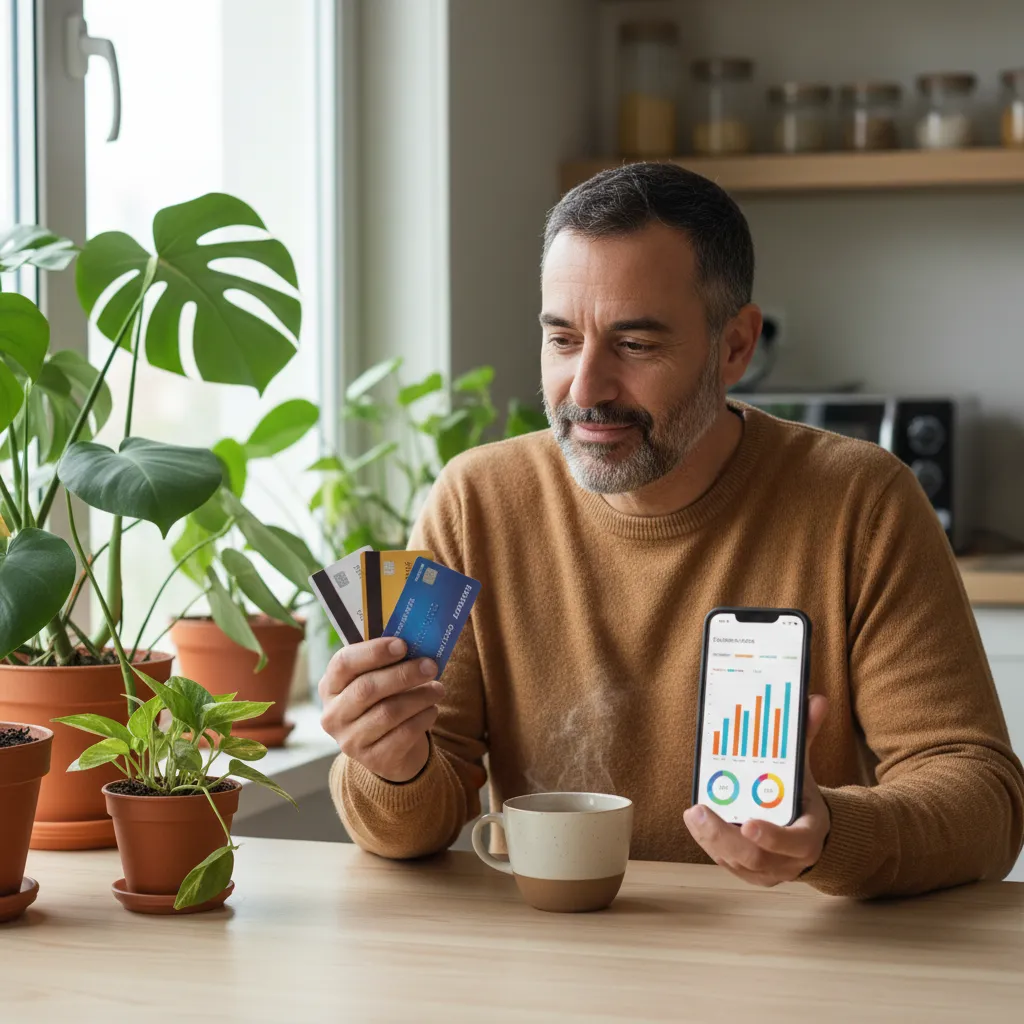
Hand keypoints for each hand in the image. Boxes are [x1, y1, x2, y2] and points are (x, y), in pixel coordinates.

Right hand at [318, 637, 442, 783]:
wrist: (388, 750)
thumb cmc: (383, 702)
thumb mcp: (377, 680)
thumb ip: (387, 662)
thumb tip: (416, 643)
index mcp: (330, 687)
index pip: (343, 663)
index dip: (373, 651)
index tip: (403, 644)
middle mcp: (333, 715)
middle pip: (367, 689)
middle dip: (403, 674)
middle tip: (430, 666)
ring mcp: (350, 740)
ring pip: (388, 712)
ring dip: (419, 697)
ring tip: (438, 689)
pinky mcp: (373, 759)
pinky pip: (403, 734)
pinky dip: (423, 718)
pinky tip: (432, 710)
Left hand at [683, 695, 830, 886]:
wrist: (809, 835)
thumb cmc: (800, 797)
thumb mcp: (803, 768)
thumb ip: (805, 736)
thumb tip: (815, 699)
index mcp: (810, 835)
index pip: (796, 843)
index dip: (773, 837)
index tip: (747, 824)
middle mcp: (791, 861)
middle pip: (756, 858)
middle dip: (723, 836)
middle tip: (698, 811)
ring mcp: (769, 872)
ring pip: (736, 863)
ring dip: (710, 840)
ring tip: (692, 814)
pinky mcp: (750, 875)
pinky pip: (726, 865)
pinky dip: (709, 845)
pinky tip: (696, 824)